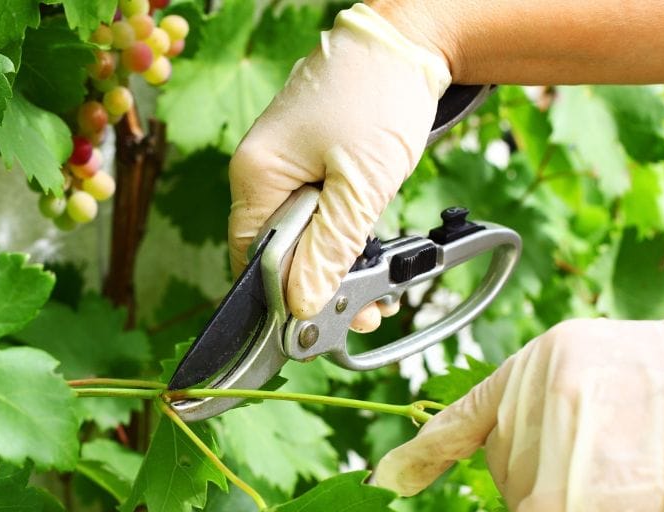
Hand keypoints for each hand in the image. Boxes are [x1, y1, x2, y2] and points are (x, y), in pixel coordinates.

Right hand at [227, 2, 450, 331]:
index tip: (322, 319)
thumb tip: (299, 303)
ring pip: (298, 236)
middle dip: (316, 285)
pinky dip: (340, 236)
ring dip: (334, 264)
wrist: (412, 40)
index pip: (251, 257)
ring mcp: (283, 164)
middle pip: (274, 251)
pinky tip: (370, 251)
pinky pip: (314, 213)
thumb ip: (329, 249)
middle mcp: (259, 170)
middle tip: (363, 310)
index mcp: (256, 174)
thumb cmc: (382, 97)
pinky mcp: (309, 161)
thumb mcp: (361, 187)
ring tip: (377, 287)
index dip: (282, 295)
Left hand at [374, 319, 663, 511]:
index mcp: (544, 355)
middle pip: (502, 469)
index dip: (423, 451)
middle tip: (614, 466)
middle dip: (543, 485)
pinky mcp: (565, 484)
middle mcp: (533, 388)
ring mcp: (547, 435)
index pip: (466, 410)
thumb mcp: (615, 368)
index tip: (387, 479)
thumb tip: (520, 443)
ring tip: (628, 480)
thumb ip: (557, 398)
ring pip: (520, 506)